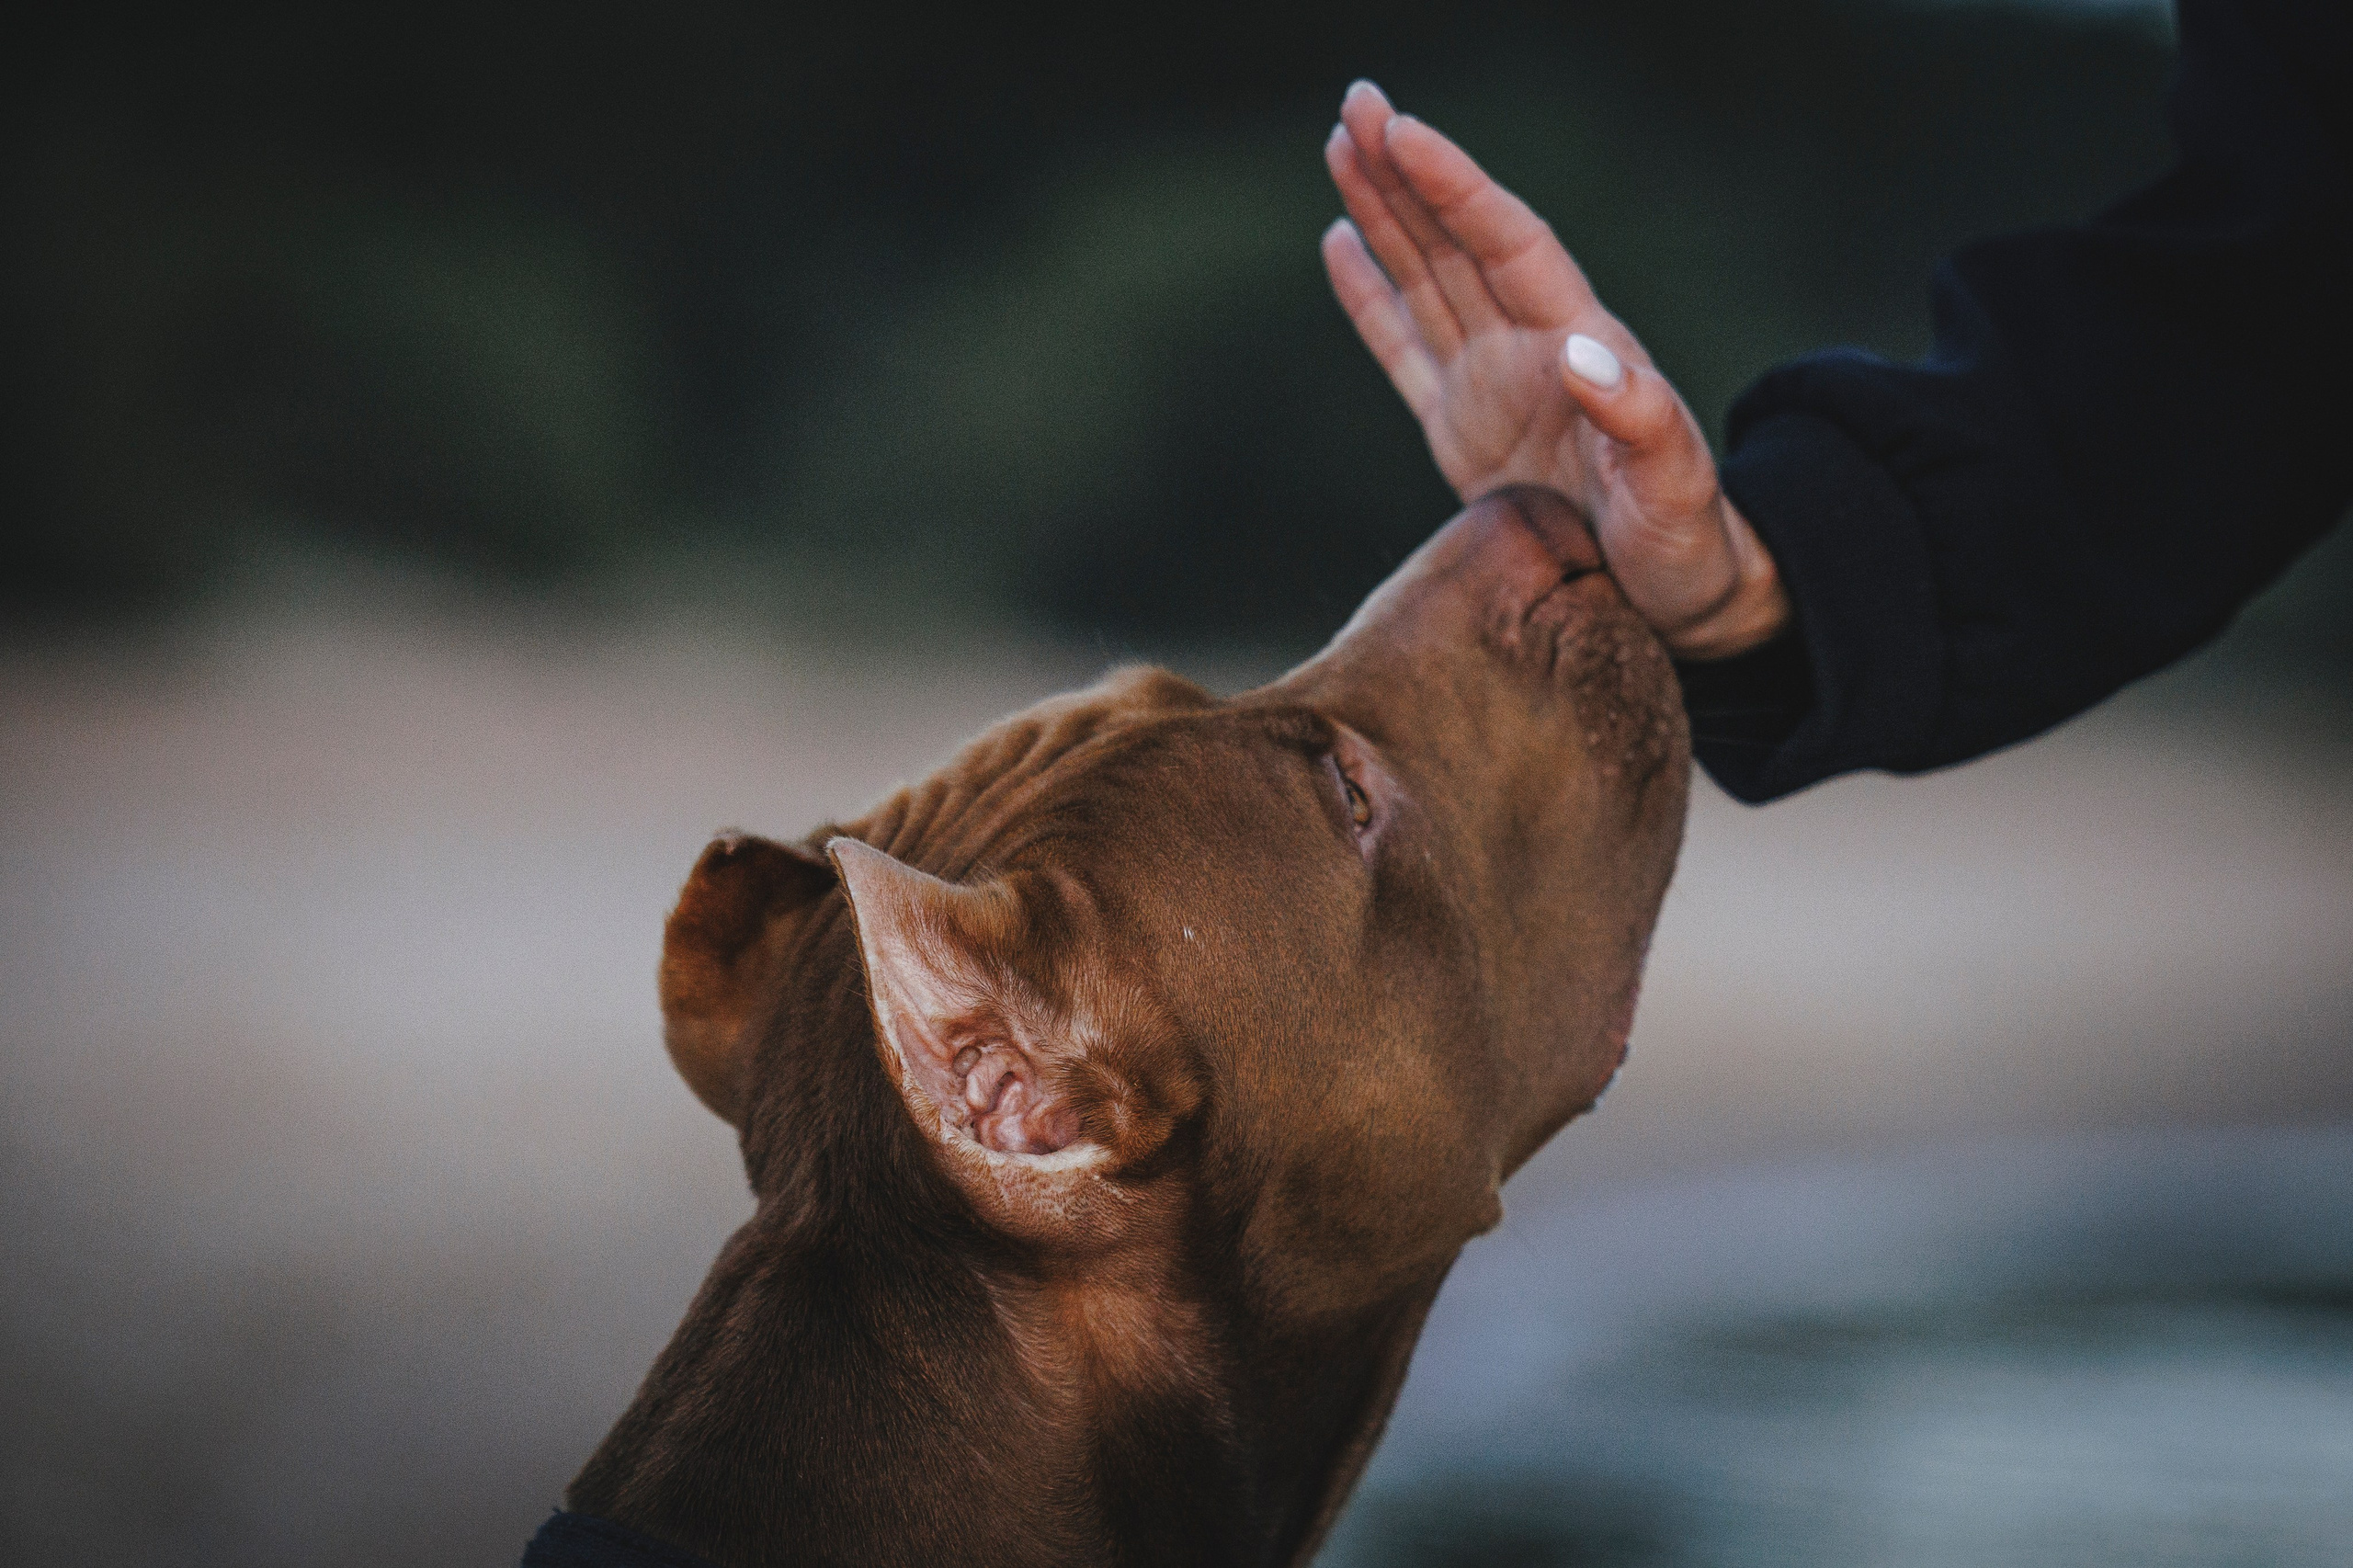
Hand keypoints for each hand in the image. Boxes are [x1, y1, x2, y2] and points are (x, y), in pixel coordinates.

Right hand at [1321, 81, 1788, 660]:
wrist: (1683, 593)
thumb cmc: (1689, 542)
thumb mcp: (1676, 490)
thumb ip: (1637, 421)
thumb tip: (1582, 353)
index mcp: (1581, 345)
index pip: (1508, 244)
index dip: (1456, 188)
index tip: (1404, 133)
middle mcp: (1532, 347)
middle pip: (1459, 240)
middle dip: (1407, 172)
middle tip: (1355, 104)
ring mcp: (1494, 385)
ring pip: (1427, 277)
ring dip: (1384, 213)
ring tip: (1338, 146)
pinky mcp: (1463, 431)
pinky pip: (1406, 350)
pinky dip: (1371, 299)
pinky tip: (1339, 243)